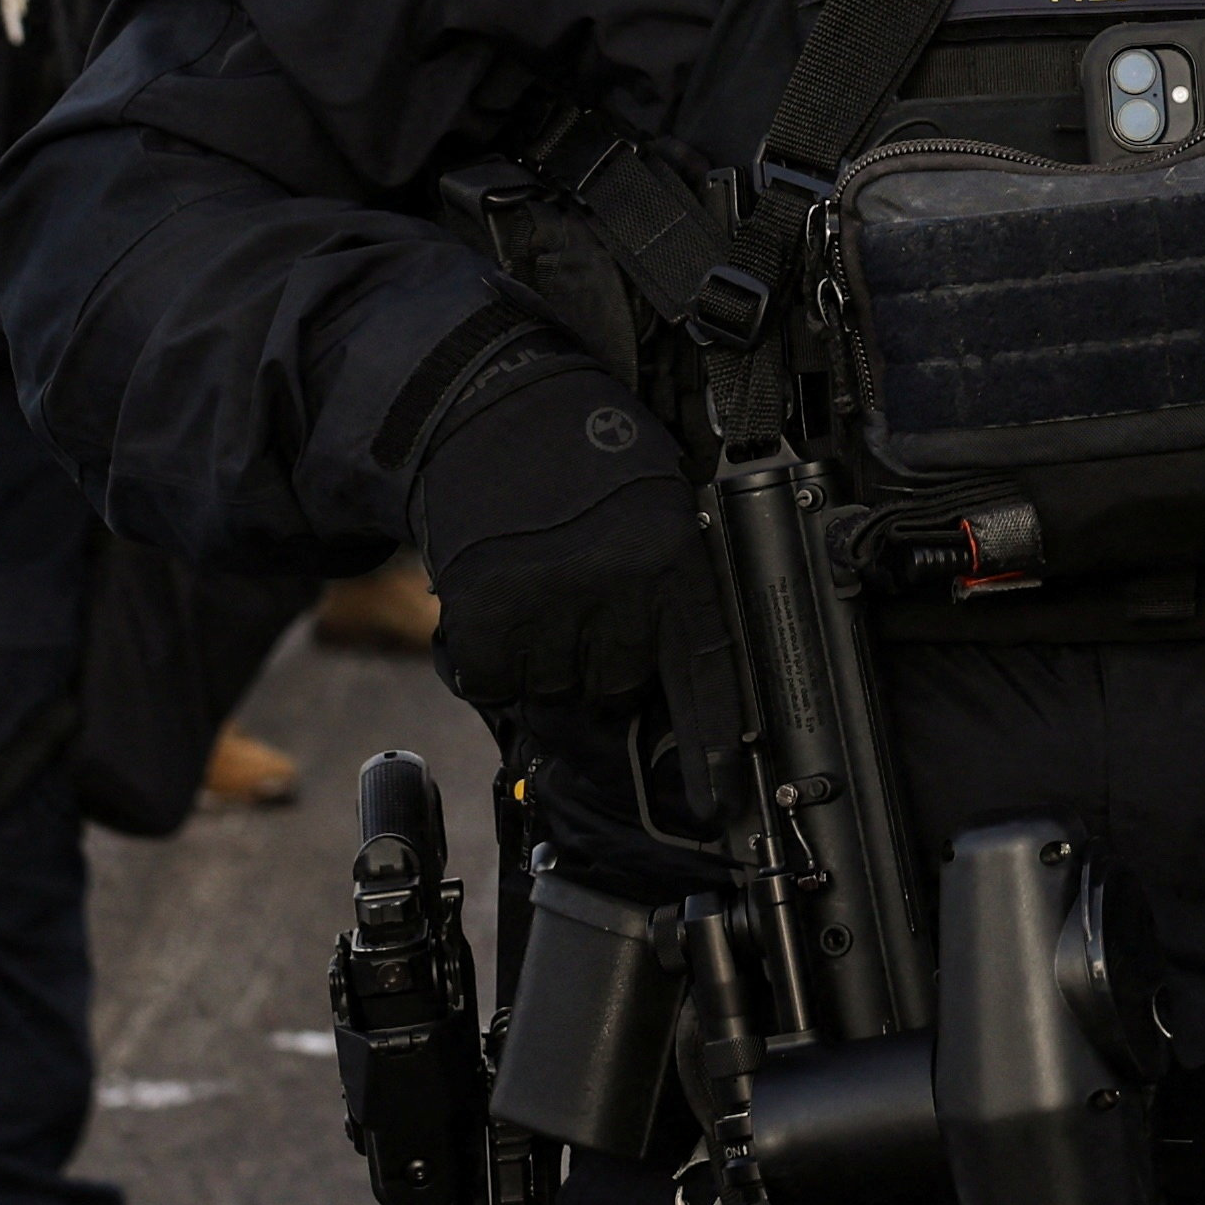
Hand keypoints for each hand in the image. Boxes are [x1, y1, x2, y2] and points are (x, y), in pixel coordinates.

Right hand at [407, 355, 722, 714]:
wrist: (491, 406)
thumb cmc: (582, 455)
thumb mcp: (654, 507)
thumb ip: (668, 588)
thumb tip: (669, 684)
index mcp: (673, 558)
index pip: (705, 673)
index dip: (712, 745)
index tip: (719, 798)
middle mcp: (616, 587)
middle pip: (618, 686)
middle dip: (601, 658)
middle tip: (582, 600)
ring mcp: (547, 605)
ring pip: (556, 688)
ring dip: (546, 655)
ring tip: (541, 586)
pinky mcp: (485, 616)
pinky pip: (497, 680)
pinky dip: (494, 655)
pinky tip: (502, 597)